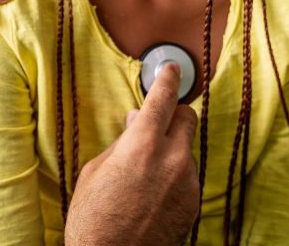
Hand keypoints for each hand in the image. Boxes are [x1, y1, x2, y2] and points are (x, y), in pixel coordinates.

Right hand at [65, 63, 199, 245]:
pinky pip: (187, 177)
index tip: (171, 69)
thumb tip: (138, 119)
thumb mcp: (95, 171)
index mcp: (144, 144)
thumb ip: (122, 141)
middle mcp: (173, 158)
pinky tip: (153, 195)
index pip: (163, 98)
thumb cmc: (94, 219)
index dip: (168, 79)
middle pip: (186, 118)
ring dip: (171, 152)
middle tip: (157, 123)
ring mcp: (188, 182)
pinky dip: (174, 177)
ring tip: (145, 175)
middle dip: (173, 115)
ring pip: (186, 150)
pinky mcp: (194, 203)